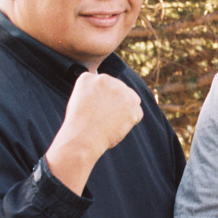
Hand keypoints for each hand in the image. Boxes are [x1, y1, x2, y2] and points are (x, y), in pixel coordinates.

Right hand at [45, 72, 144, 193]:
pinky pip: (137, 112)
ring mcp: (120, 90)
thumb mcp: (80, 101)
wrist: (82, 138)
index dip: (102, 100)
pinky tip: (117, 126)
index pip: (104, 85)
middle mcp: (104, 79)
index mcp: (88, 78)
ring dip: (126, 110)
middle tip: (104, 118)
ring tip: (111, 122)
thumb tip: (111, 95)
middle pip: (119, 90)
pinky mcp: (132, 103)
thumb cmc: (79, 126)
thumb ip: (95, 93)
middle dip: (115, 103)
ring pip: (131, 98)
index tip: (96, 110)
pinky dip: (131, 121)